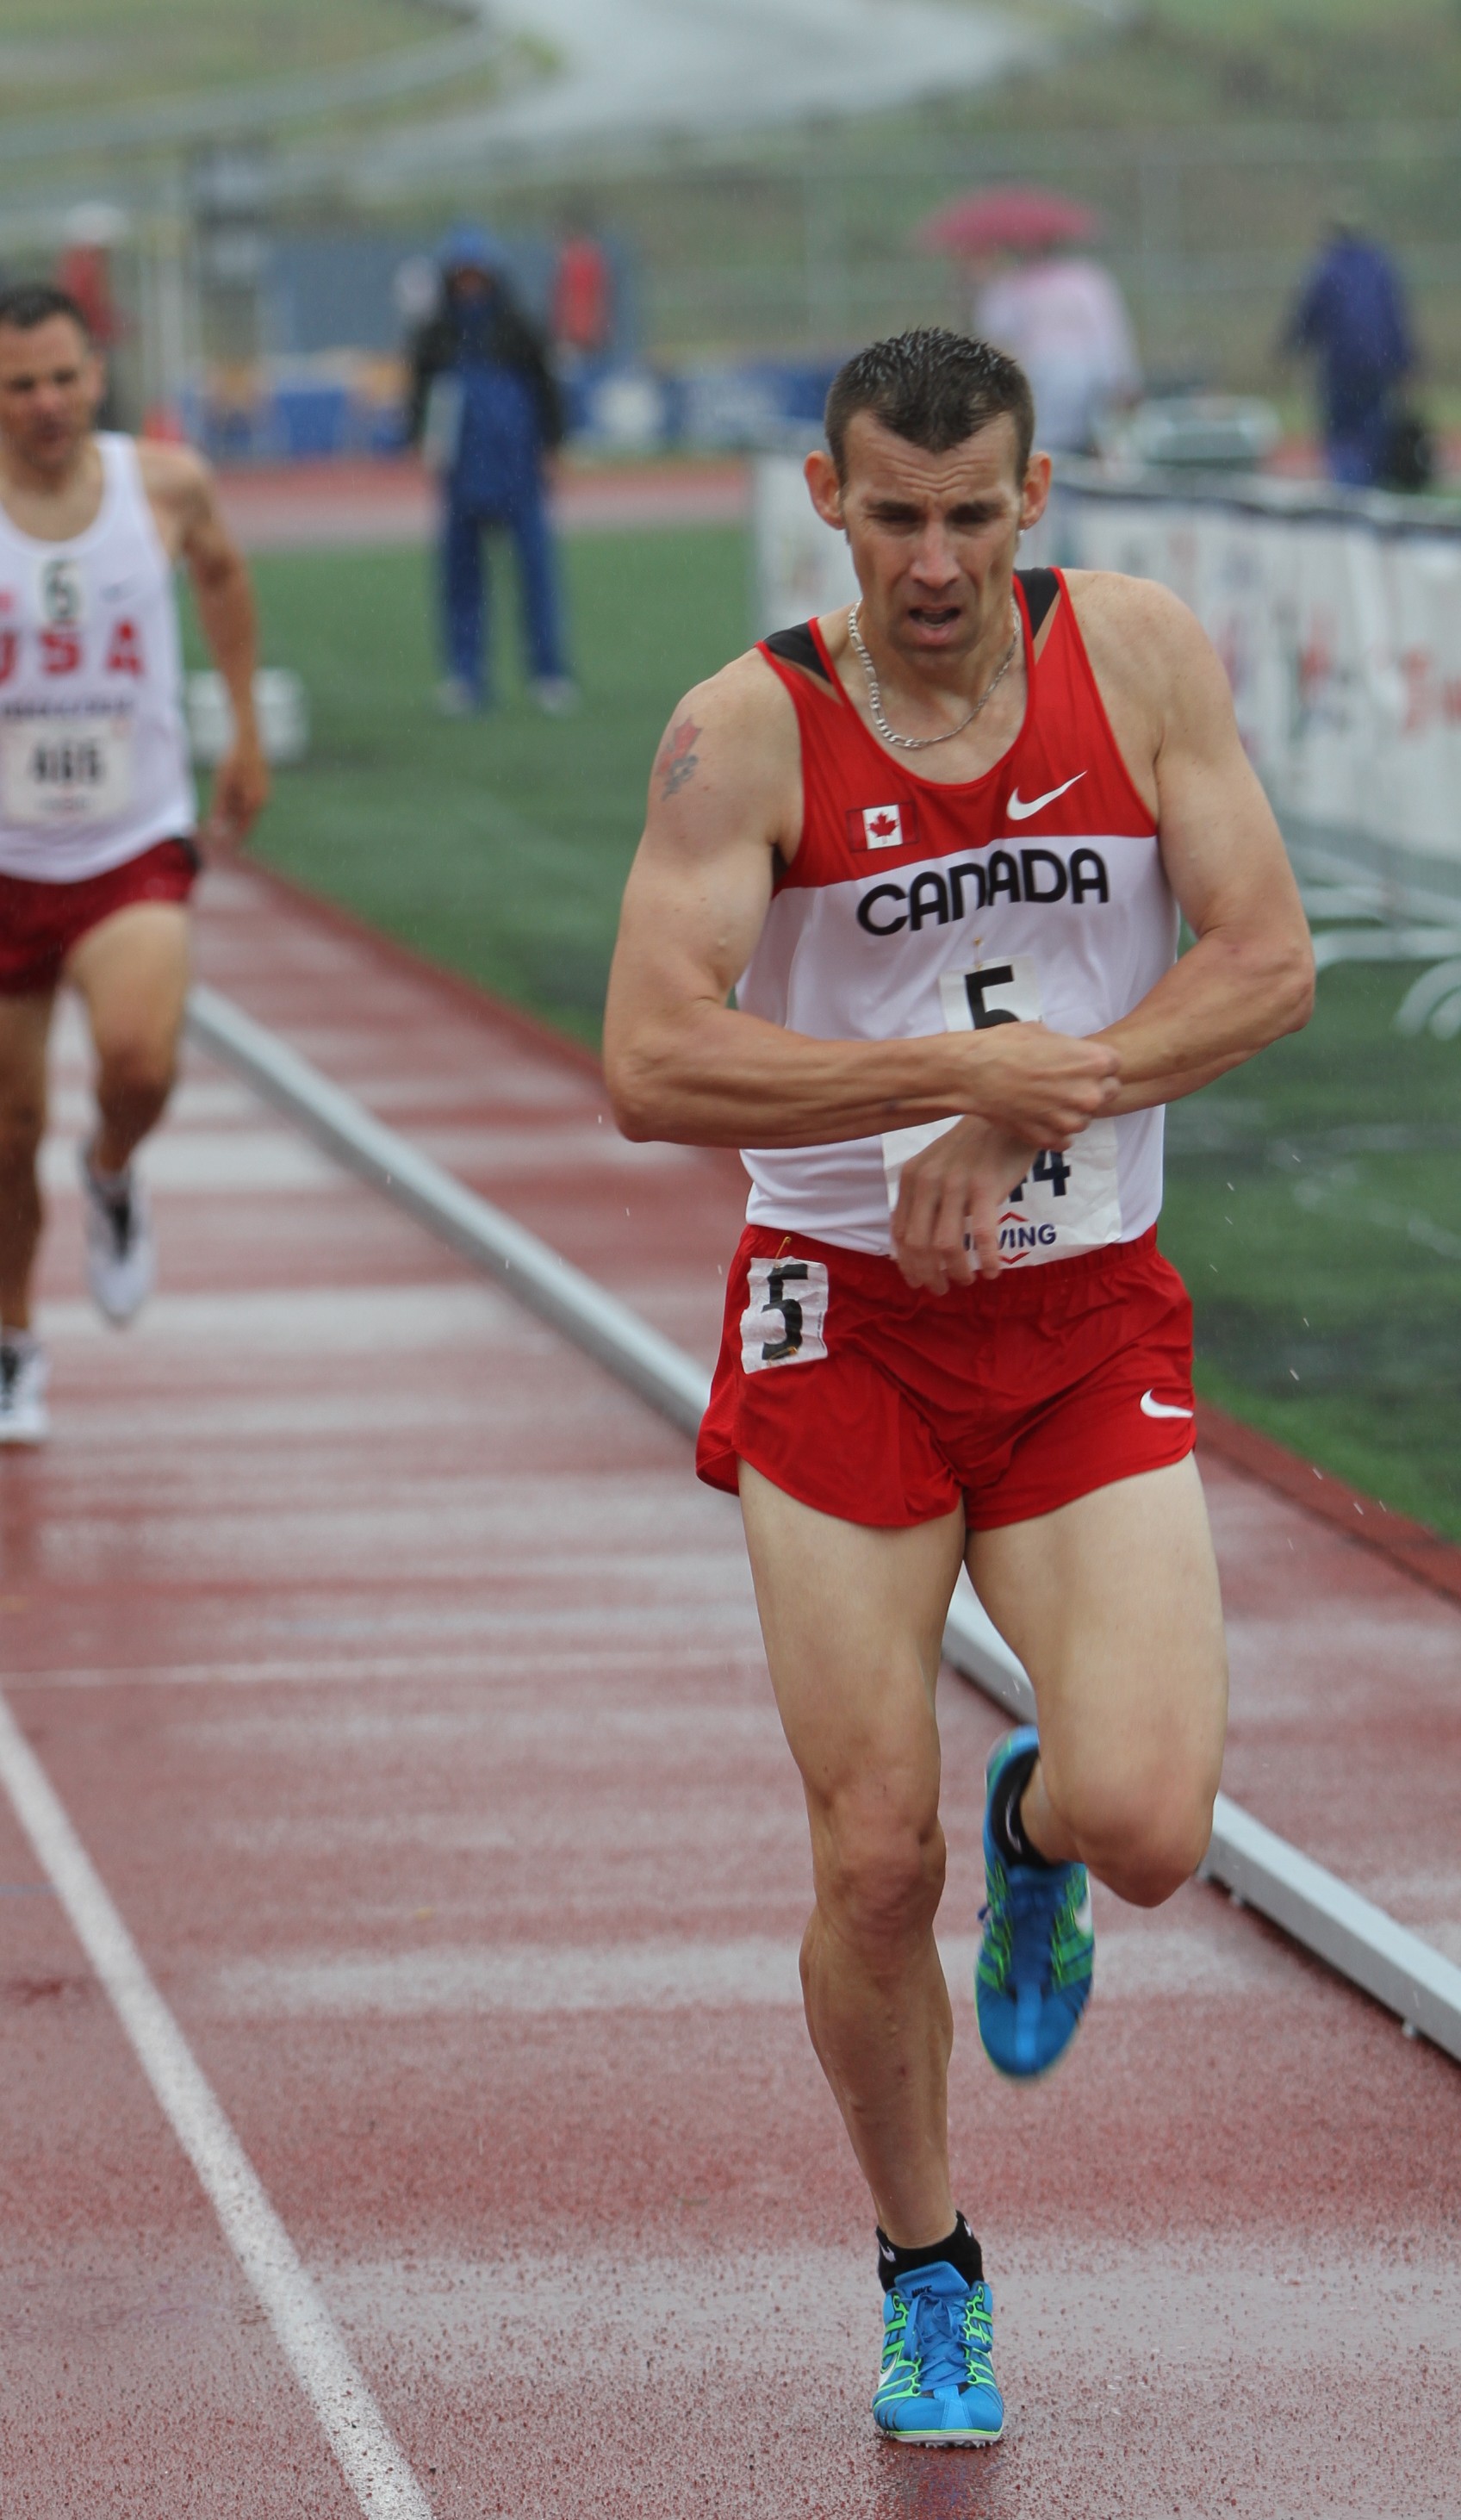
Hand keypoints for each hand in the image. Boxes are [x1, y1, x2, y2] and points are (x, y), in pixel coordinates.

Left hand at [200, 734, 269, 856]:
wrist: (248, 740)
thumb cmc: (233, 762)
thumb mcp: (222, 786)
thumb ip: (220, 808)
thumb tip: (215, 828)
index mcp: (254, 803)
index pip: (243, 828)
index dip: (231, 838)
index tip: (219, 843)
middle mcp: (262, 800)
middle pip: (244, 819)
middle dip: (230, 823)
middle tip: (214, 824)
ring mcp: (264, 793)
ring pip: (246, 809)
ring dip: (233, 809)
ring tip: (221, 793)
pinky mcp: (262, 786)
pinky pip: (249, 799)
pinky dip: (237, 800)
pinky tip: (229, 786)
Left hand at [892, 1117, 1045, 1290]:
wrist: (1005, 1117)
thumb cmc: (972, 1147)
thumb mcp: (936, 1166)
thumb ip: (922, 1198)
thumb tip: (913, 1245)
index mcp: (911, 1177)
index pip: (900, 1232)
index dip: (907, 1264)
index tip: (918, 1281)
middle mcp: (927, 1180)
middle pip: (919, 1244)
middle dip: (928, 1274)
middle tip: (942, 1289)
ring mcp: (955, 1183)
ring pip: (947, 1245)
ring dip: (956, 1271)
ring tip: (966, 1280)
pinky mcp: (985, 1187)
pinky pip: (981, 1235)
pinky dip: (987, 1259)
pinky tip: (993, 1271)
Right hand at [962, 1022, 1119, 1142]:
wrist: (973, 1074)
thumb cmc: (1005, 1046)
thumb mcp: (1045, 1033)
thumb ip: (1069, 1049)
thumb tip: (1071, 1056)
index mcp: (1094, 1062)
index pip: (1115, 1066)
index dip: (1097, 1065)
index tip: (1080, 1066)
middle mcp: (1089, 1094)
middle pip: (1107, 1094)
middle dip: (1089, 1089)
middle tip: (1063, 1085)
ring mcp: (1070, 1120)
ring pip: (1084, 1119)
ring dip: (1070, 1112)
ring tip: (1043, 1100)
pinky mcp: (1051, 1139)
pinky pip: (1064, 1140)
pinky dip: (1052, 1131)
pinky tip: (1035, 1116)